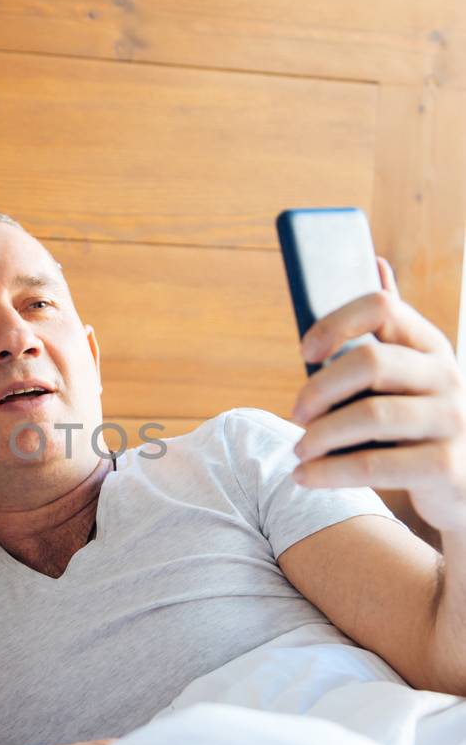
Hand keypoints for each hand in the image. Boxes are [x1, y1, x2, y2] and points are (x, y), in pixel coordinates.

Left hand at [290, 256, 465, 534]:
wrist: (461, 482)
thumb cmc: (415, 419)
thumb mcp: (406, 371)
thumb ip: (388, 328)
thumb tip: (374, 262)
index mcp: (430, 343)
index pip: (382, 308)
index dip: (335, 322)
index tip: (305, 349)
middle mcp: (446, 375)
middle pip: (370, 363)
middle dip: (320, 388)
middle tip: (295, 412)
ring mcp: (450, 420)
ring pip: (370, 416)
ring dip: (320, 435)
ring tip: (298, 450)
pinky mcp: (444, 465)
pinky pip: (374, 464)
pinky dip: (330, 472)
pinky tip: (305, 477)